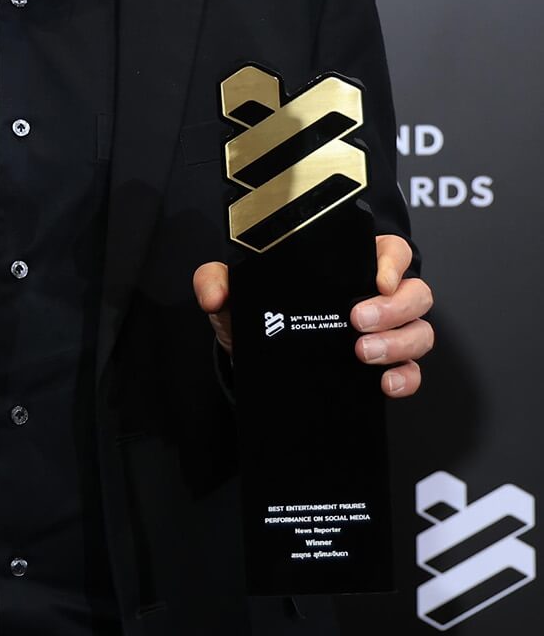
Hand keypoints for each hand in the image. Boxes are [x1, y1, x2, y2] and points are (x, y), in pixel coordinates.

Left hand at [193, 234, 432, 398]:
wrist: (255, 365)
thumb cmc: (255, 317)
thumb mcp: (235, 295)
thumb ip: (216, 281)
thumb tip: (214, 293)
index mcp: (350, 267)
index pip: (392, 251)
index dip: (394, 261)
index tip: (378, 278)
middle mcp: (376, 298)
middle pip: (416, 292)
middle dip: (394, 308)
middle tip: (357, 320)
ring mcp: (387, 334)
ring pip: (421, 331)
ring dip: (400, 342)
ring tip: (363, 353)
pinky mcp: (385, 368)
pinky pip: (414, 372)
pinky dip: (406, 378)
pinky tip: (383, 383)